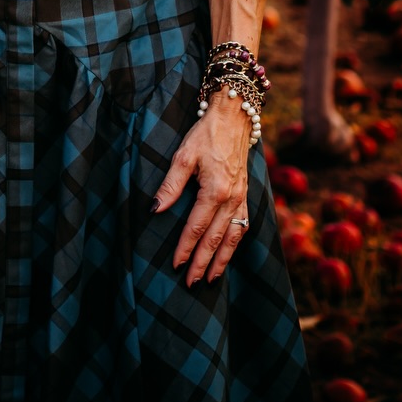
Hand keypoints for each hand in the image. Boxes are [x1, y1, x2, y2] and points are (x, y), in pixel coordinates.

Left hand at [153, 94, 252, 285]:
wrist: (234, 118)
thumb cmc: (205, 134)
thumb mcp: (183, 156)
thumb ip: (170, 185)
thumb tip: (155, 209)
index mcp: (215, 190)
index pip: (196, 227)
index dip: (186, 248)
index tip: (175, 264)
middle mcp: (232, 199)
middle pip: (215, 239)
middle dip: (202, 263)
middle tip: (190, 283)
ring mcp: (242, 199)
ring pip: (232, 238)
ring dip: (221, 260)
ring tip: (210, 279)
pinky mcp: (246, 196)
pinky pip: (242, 227)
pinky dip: (234, 245)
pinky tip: (227, 254)